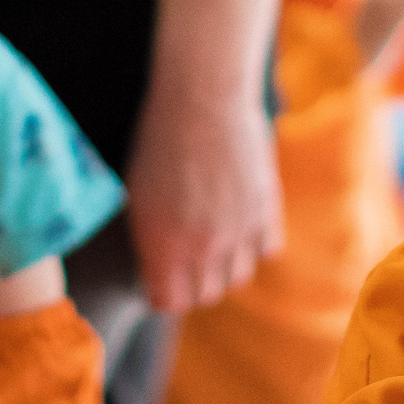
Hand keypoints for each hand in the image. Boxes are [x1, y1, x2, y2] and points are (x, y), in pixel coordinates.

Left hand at [124, 88, 281, 313]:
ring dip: (225, 265)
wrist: (202, 101)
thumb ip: (152, 240)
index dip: (164, 292)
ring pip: (237, 277)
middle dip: (194, 284)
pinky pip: (266, 250)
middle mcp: (203, 249)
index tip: (162, 279)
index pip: (169, 302)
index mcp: (163, 247)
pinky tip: (240, 221)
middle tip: (187, 261)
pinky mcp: (266, 213)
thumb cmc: (159, 141)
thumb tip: (159, 267)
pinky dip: (254, 243)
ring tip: (215, 240)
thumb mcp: (138, 195)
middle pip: (205, 295)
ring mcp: (239, 233)